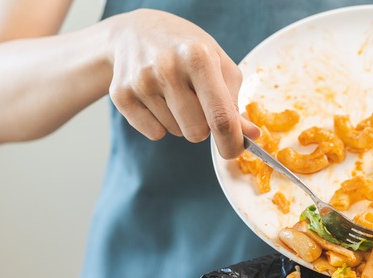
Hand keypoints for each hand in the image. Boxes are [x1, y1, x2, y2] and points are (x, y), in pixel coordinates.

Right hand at [106, 9, 257, 157]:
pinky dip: (160, 123)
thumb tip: (251, 136)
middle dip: (203, 125)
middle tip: (196, 100)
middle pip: (197, 132)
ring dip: (181, 121)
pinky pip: (154, 133)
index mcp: (198, 57)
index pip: (220, 117)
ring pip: (176, 132)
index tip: (234, 151)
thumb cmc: (186, 49)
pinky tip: (156, 98)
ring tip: (174, 92)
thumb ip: (234, 101)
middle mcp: (167, 68)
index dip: (231, 142)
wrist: (135, 32)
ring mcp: (141, 81)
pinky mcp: (121, 95)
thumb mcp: (218, 64)